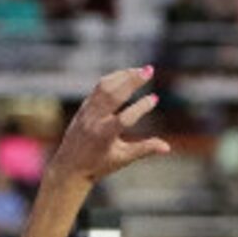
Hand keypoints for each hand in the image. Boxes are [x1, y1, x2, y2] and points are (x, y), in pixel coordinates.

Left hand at [47, 65, 171, 184]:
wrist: (69, 166)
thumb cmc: (99, 165)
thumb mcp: (123, 159)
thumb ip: (144, 149)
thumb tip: (167, 147)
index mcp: (104, 137)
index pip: (125, 118)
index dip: (141, 108)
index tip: (155, 98)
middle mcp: (93, 121)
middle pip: (113, 95)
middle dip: (132, 81)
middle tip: (150, 70)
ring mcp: (87, 112)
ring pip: (104, 87)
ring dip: (123, 76)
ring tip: (141, 70)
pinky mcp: (84, 107)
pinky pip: (99, 88)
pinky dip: (114, 79)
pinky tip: (127, 75)